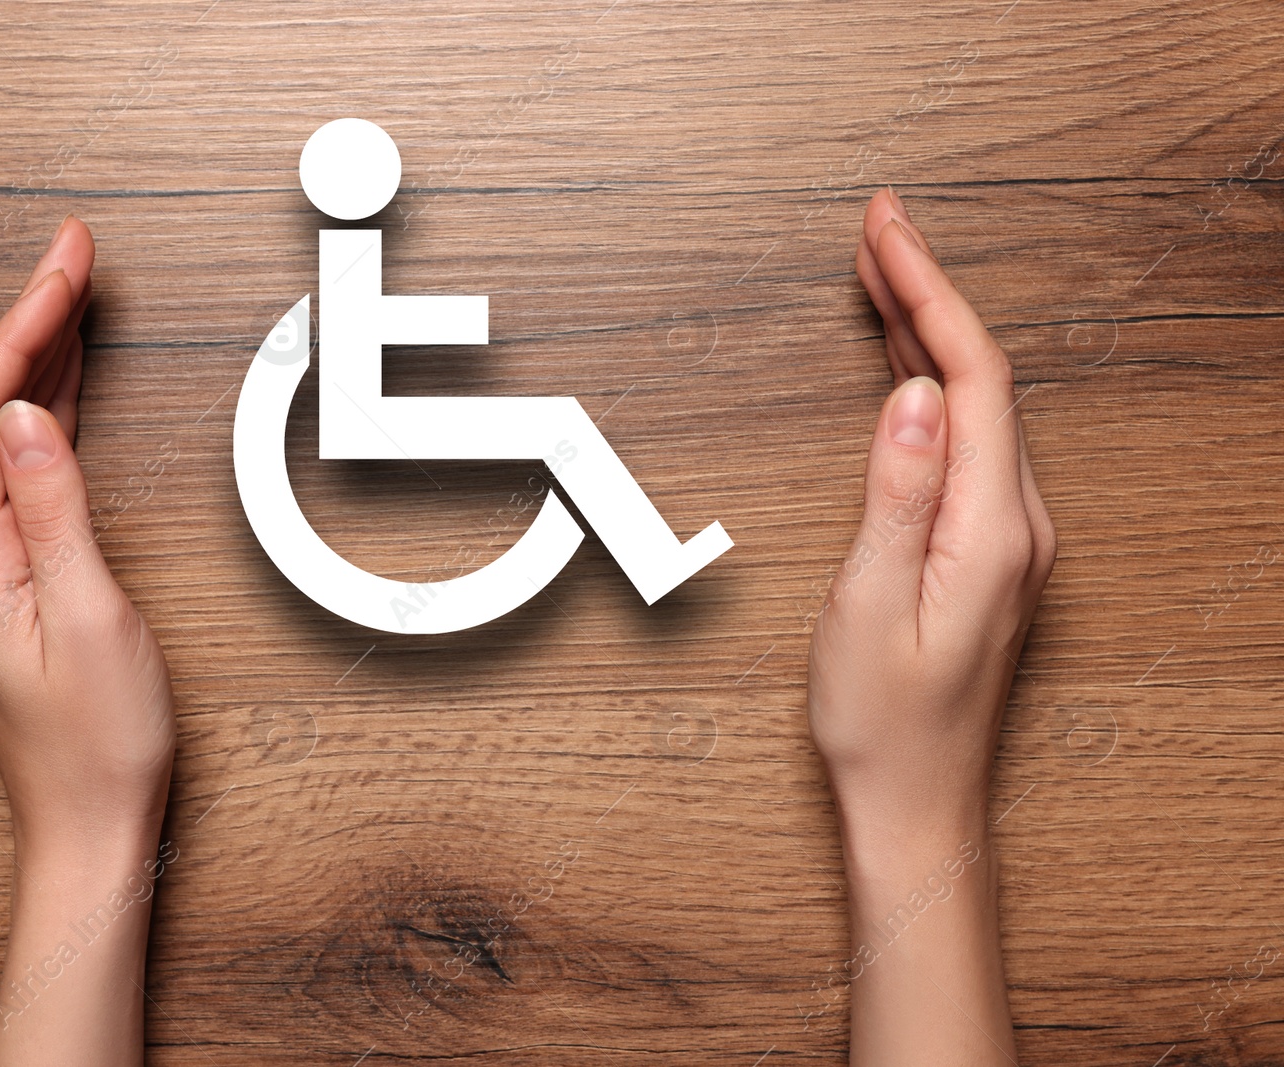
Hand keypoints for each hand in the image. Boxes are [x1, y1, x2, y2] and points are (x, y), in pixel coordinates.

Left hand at [0, 217, 174, 1063]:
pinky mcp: (7, 581)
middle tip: (73, 258)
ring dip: (35, 364)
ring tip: (75, 301)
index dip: (19, 327)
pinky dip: (44, 418)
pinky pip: (15, 474)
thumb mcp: (94, 617)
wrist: (91, 826)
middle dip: (28, 325)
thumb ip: (55, 510)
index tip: (63, 267)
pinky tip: (64, 394)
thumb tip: (24, 414)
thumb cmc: (98, 743)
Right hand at [804, 189, 1053, 1065]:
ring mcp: (1009, 537)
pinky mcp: (989, 550)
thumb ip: (894, 497)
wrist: (917, 801)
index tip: (887, 232)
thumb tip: (911, 395)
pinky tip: (906, 368)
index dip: (930, 292)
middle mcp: (1016, 525)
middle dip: (928, 292)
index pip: (971, 378)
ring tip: (883, 275)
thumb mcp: (868, 608)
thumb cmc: (885, 723)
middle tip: (878, 229)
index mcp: (991, 530)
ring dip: (931, 331)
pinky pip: (969, 440)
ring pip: (977, 403)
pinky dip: (934, 384)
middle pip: (981, 377)